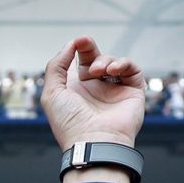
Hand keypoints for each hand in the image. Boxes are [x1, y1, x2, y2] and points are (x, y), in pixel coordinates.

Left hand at [40, 36, 144, 150]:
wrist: (92, 141)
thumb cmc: (69, 122)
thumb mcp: (51, 93)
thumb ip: (56, 66)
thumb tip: (70, 45)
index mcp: (75, 90)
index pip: (79, 63)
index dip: (78, 48)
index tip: (78, 41)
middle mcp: (95, 89)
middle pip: (96, 59)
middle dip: (91, 48)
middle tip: (86, 44)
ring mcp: (114, 90)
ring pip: (114, 62)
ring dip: (105, 60)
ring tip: (99, 71)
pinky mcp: (132, 91)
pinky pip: (132, 69)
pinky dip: (124, 64)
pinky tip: (113, 70)